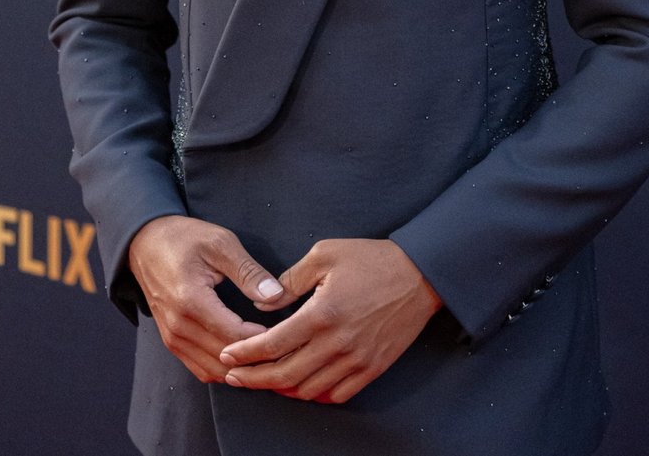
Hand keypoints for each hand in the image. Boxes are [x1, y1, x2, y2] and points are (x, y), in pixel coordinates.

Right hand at [128, 215, 283, 383]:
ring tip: (269, 354)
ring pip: (214, 371)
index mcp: (191, 301)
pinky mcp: (171, 342)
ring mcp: (172, 338)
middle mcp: (178, 327)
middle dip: (257, 358)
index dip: (265, 339)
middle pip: (226, 359)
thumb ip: (248, 272)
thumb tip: (276, 296)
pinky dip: (225, 369)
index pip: (235, 336)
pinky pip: (201, 369)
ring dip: (242, 368)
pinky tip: (245, 357)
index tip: (288, 331)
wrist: (145, 243)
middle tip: (285, 347)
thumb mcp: (220, 243)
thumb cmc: (184, 238)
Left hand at [218, 238, 441, 403]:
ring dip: (282, 389)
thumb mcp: (325, 254)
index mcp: (322, 314)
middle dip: (254, 379)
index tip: (227, 356)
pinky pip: (338, 394)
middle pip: (285, 375)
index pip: (273, 344)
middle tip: (233, 376)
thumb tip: (265, 305)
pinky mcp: (373, 368)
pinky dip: (315, 394)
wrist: (420, 274)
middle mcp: (337, 344)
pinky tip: (302, 385)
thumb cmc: (371, 259)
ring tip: (263, 381)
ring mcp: (357, 360)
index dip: (245, 354)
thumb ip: (290, 280)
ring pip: (309, 389)